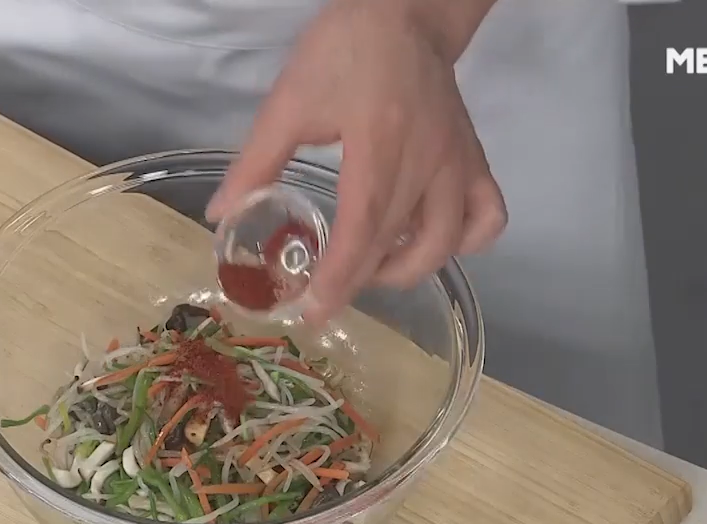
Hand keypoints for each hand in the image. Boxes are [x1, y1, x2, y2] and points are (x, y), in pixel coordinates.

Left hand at [206, 0, 507, 326]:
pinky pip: (486, 217)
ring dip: (408, 270)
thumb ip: (257, 162)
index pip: (364, 226)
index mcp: (380, 143)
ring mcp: (458, 163)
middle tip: (327, 296)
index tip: (315, 310)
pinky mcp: (474, 160)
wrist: (405, 15)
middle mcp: (428, 160)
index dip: (341, 276)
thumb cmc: (343, 53)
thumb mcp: (289, 102)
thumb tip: (220, 215)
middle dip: (361, 282)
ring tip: (370, 270)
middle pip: (400, 243)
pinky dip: (461, 243)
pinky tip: (426, 242)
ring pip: (448, 242)